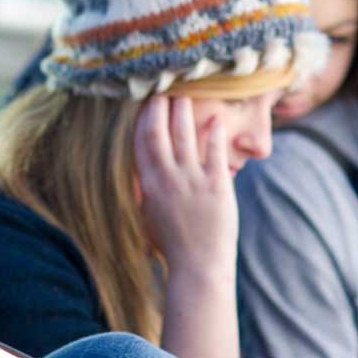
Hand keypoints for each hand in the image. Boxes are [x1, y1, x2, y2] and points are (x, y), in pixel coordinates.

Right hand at [133, 95, 237, 272]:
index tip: (145, 102)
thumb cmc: (172, 244)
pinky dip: (214, 133)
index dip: (142, 119)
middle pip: (159, 132)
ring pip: (185, 135)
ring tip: (186, 96)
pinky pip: (215, 152)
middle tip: (164, 89)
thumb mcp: (149, 214)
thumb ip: (145, 189)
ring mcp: (192, 181)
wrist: (197, 268)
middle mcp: (167, 179)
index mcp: (148, 185)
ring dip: (184, 112)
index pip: (140, 142)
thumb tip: (143, 168)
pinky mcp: (217, 186)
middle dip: (159, 107)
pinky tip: (216, 119)